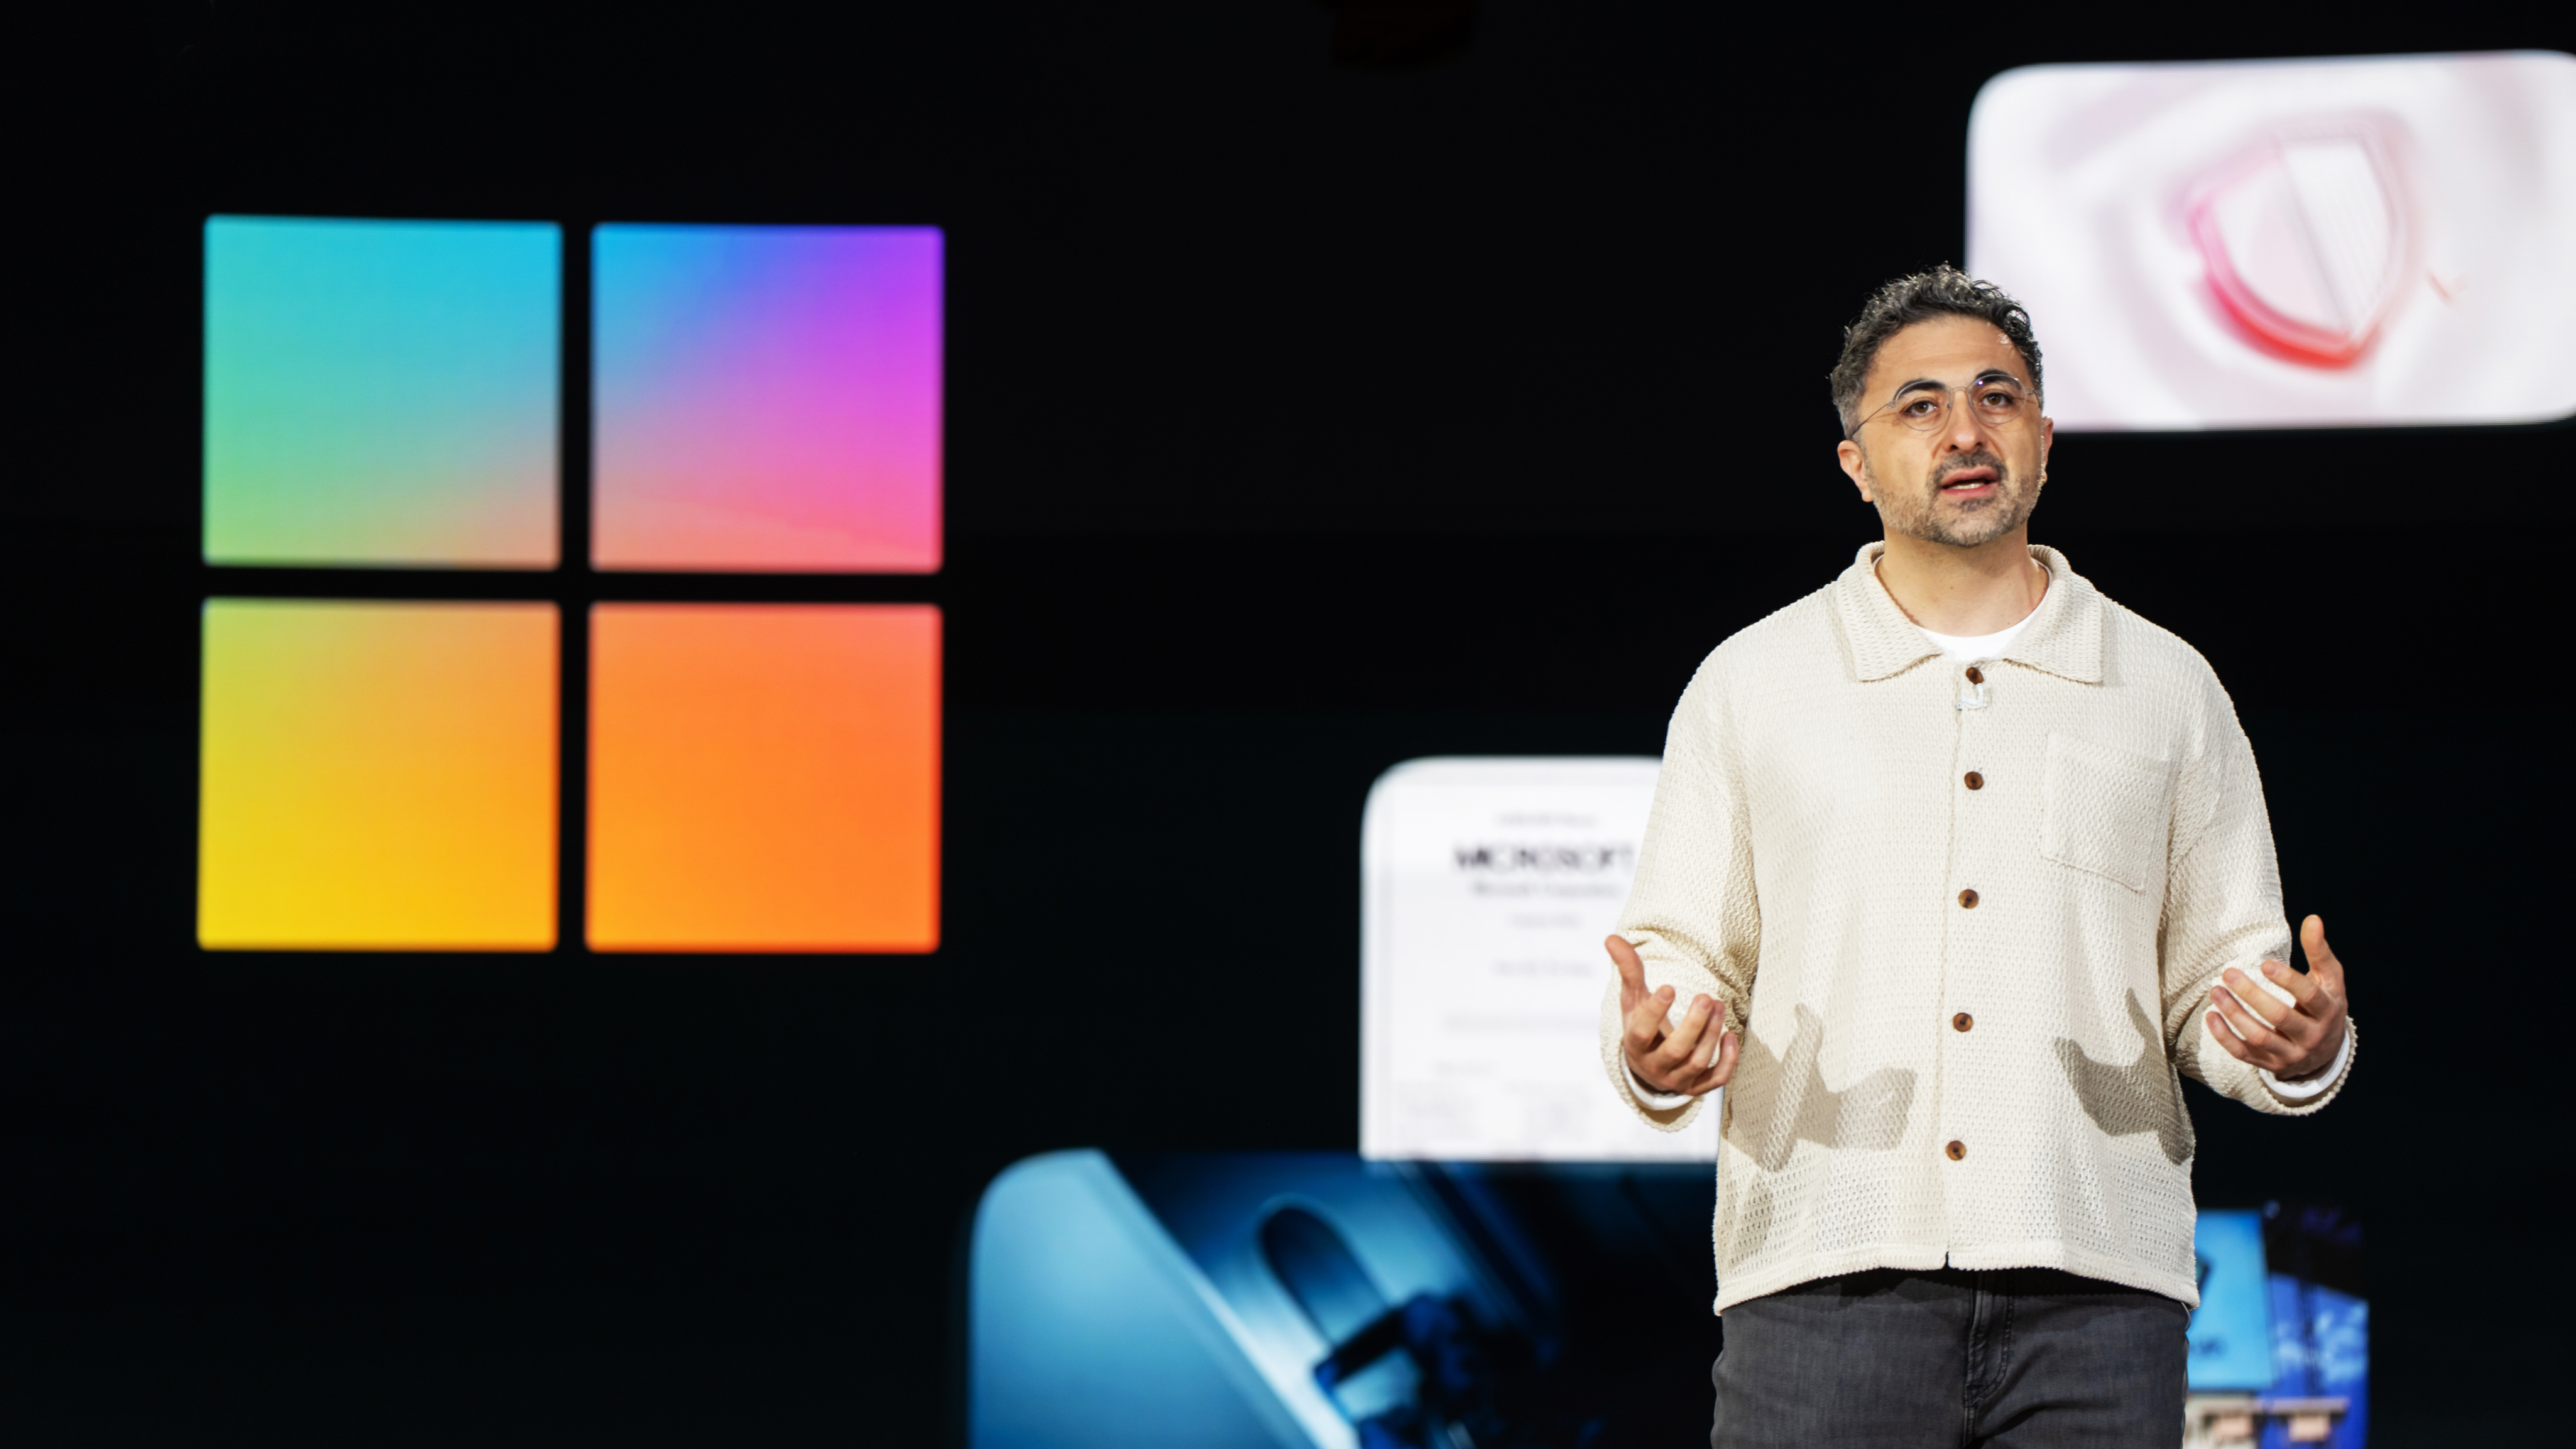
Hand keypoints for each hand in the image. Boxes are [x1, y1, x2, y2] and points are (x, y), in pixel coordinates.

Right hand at [1609, 934, 1737, 1098]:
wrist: (1648, 1067)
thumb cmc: (1642, 1025)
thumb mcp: (1633, 1000)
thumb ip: (1628, 970)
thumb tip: (1611, 938)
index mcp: (1635, 1045)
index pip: (1641, 1032)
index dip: (1654, 1011)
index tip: (1669, 987)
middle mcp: (1654, 1066)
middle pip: (1676, 1050)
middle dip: (1694, 1024)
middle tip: (1708, 997)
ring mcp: (1676, 1079)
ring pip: (1697, 1062)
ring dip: (1711, 1034)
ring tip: (1720, 1005)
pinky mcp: (1696, 1087)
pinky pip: (1715, 1080)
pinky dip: (1727, 1060)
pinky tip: (1731, 1036)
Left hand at [2207, 915, 2350, 1081]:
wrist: (2325, 1052)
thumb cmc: (2324, 1004)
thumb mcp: (2329, 979)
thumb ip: (2319, 951)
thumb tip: (2312, 918)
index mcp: (2328, 1012)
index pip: (2309, 997)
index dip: (2288, 980)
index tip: (2264, 964)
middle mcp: (2311, 1036)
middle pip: (2280, 1017)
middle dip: (2252, 995)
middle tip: (2228, 973)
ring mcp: (2290, 1054)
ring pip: (2259, 1036)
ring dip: (2234, 1013)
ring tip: (2215, 990)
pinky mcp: (2270, 1064)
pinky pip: (2243, 1054)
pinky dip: (2224, 1037)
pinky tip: (2210, 1016)